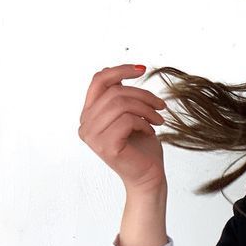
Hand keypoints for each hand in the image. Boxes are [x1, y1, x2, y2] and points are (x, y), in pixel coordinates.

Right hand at [78, 64, 168, 193]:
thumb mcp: (130, 114)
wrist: (148, 176)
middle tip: (161, 106)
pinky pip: (127, 121)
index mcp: (89, 114)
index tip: (142, 69)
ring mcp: (93, 136)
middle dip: (143, 95)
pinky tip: (150, 132)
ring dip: (146, 109)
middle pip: (114, 93)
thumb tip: (117, 70)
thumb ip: (119, 96)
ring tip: (159, 119)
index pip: (98, 81)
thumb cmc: (142, 145)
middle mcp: (85, 124)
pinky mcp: (105, 146)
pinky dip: (144, 123)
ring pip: (121, 105)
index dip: (120, 70)